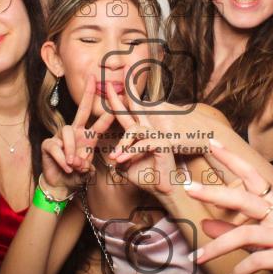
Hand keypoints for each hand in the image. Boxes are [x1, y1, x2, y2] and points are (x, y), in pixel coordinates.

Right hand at [40, 76, 114, 193]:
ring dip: (72, 149)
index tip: (118, 97)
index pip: (99, 122)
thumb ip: (87, 166)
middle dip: (87, 94)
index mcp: (88, 137)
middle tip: (92, 79)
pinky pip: (57, 146)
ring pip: (68, 131)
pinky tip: (66, 166)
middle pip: (82, 110)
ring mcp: (61, 136)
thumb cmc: (76, 174)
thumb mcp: (87, 170)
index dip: (108, 112)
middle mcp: (75, 132)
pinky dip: (63, 159)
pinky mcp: (49, 144)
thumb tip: (83, 163)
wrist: (61, 185)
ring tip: (75, 165)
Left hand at [104, 82, 189, 196]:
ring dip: (122, 144)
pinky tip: (122, 159)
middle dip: (122, 94)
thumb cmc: (146, 177)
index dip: (119, 99)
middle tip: (109, 84)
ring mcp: (157, 134)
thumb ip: (118, 157)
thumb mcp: (126, 166)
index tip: (110, 85)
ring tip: (114, 157)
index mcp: (140, 132)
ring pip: (135, 130)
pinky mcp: (163, 143)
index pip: (127, 113)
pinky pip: (144, 143)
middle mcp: (149, 129)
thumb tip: (111, 157)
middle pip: (133, 108)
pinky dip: (131, 152)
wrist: (163, 189)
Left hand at [185, 140, 272, 273]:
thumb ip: (233, 232)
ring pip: (246, 234)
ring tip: (197, 258)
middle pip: (244, 198)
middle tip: (190, 189)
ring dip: (218, 247)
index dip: (232, 159)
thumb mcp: (260, 242)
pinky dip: (240, 272)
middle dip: (215, 193)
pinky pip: (257, 261)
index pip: (252, 176)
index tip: (211, 143)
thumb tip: (204, 225)